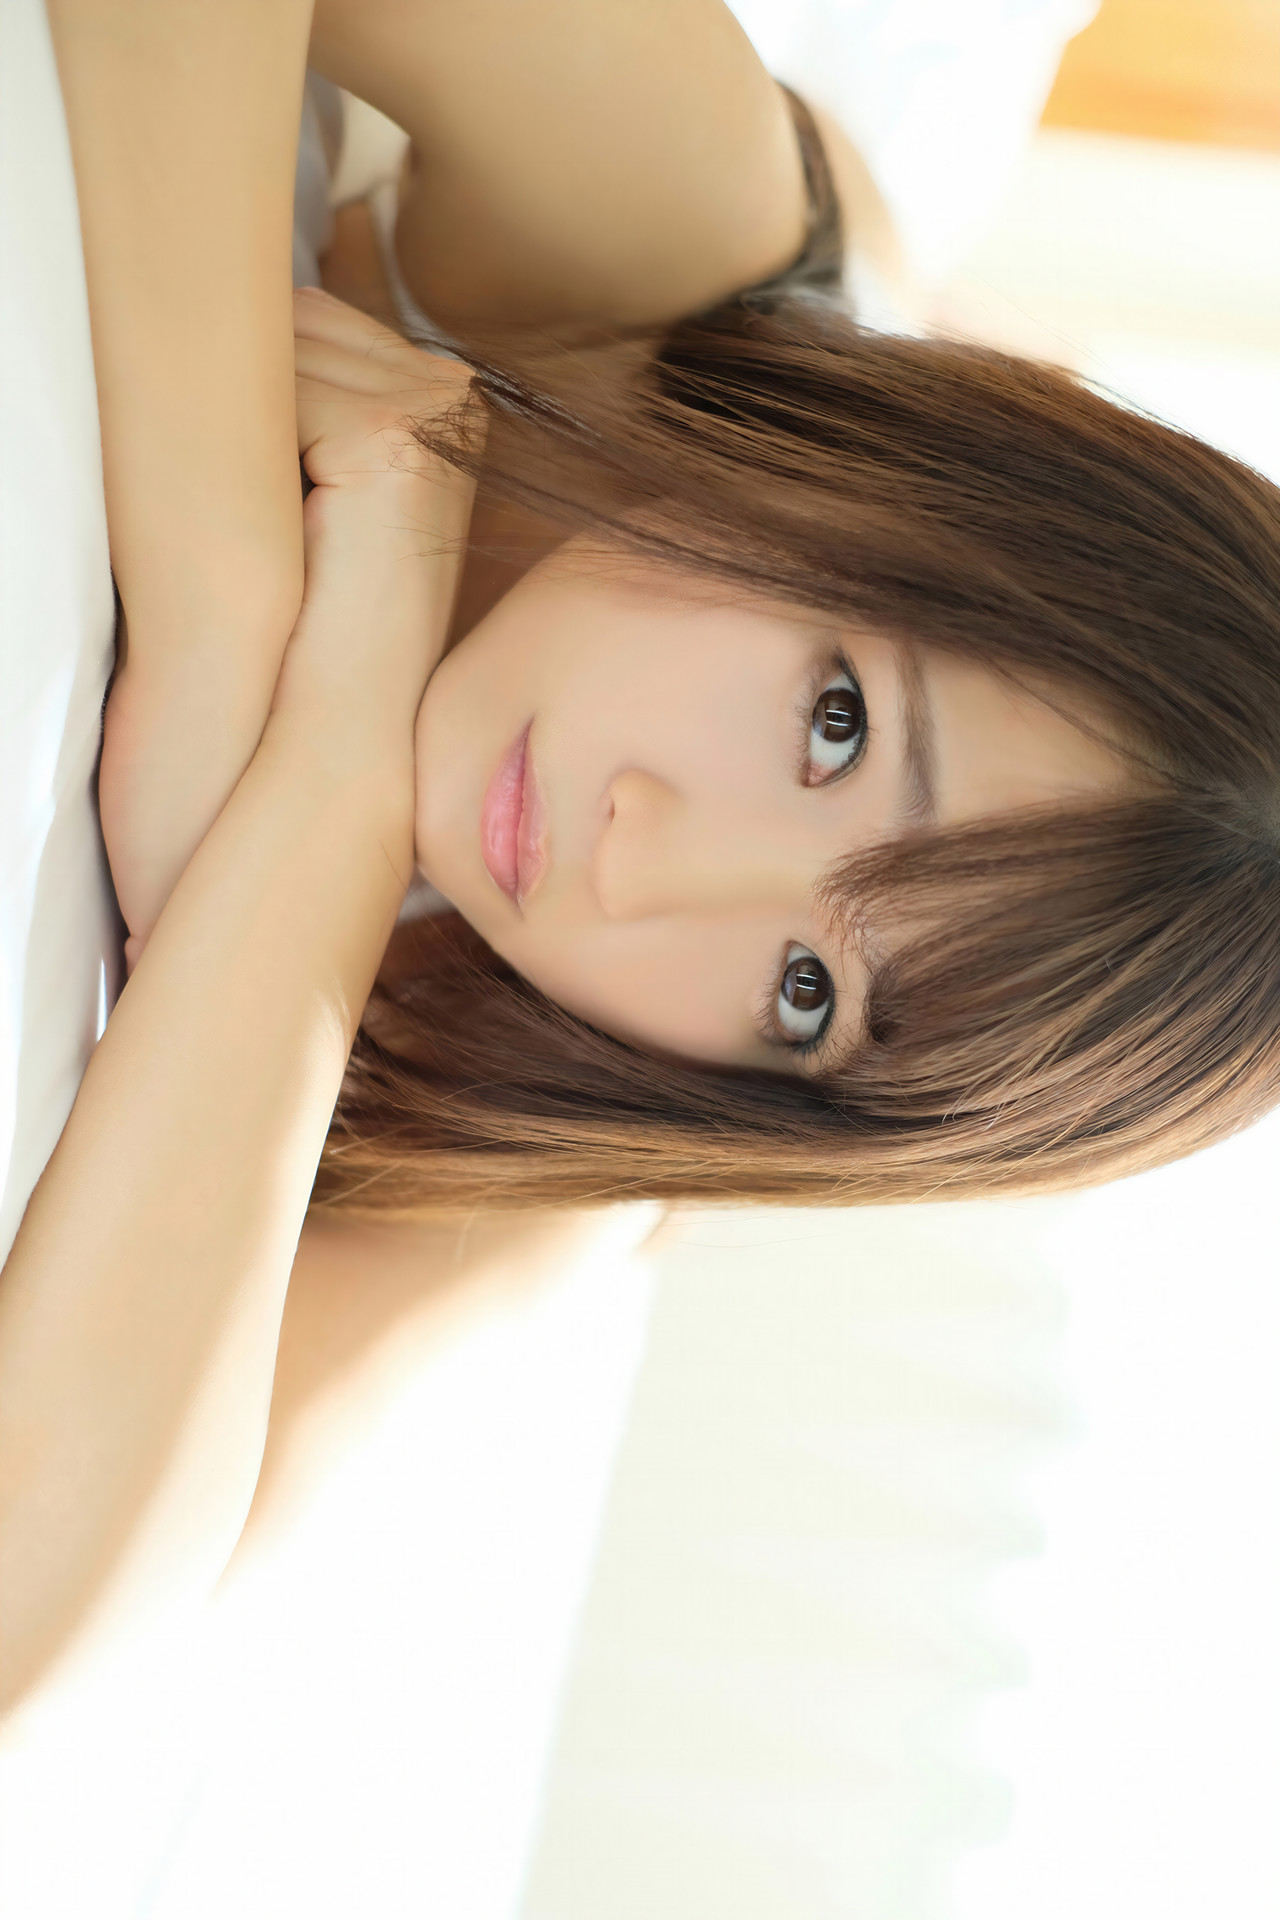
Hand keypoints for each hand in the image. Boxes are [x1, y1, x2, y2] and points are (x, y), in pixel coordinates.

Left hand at [269, 293, 482, 746]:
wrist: (353, 714)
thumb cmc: (330, 611)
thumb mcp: (323, 480)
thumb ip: (309, 392)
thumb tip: (238, 310)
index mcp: (445, 393)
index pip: (310, 319)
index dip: (255, 384)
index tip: (254, 463)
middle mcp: (454, 391)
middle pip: (292, 323)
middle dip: (246, 394)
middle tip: (261, 500)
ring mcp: (435, 410)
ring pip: (276, 357)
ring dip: (241, 429)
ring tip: (268, 517)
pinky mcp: (395, 437)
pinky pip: (271, 397)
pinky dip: (244, 455)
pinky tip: (273, 521)